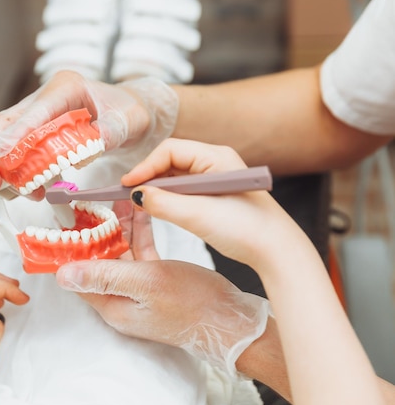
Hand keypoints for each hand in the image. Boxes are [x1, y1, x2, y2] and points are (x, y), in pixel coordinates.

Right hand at [0, 70, 178, 192]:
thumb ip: (112, 129)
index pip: (34, 111)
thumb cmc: (128, 112)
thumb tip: (95, 142)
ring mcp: (38, 116)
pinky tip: (30, 191)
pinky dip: (20, 174)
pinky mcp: (38, 134)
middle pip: (6, 124)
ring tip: (14, 194)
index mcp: (66, 87)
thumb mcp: (129, 120)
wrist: (130, 114)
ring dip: (5, 170)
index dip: (15, 134)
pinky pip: (20, 154)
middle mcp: (46, 99)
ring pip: (7, 141)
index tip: (3, 158)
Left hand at [57, 201, 268, 376]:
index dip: (73, 248)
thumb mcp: (146, 283)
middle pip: (100, 262)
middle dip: (98, 231)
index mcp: (113, 306)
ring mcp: (140, 292)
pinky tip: (141, 213)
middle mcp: (123, 301)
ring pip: (122, 255)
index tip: (70, 221)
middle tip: (97, 203)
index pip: (80, 275)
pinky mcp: (158, 284)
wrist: (233, 322)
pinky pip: (142, 255)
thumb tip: (62, 275)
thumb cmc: (194, 305)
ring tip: (121, 199)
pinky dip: (139, 235)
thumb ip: (105, 276)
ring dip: (120, 228)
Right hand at [121, 138, 306, 270]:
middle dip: (149, 177)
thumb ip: (162, 203)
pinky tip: (160, 210)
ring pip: (176, 177)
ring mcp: (217, 178)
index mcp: (216, 157)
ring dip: (158, 189)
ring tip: (141, 204)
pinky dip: (169, 198)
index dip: (145, 167)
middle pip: (171, 161)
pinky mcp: (216, 195)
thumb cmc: (247, 230)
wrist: (278, 253)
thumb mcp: (198, 216)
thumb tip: (136, 195)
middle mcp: (217, 162)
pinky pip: (185, 190)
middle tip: (129, 196)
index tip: (127, 187)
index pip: (169, 151)